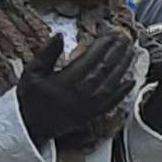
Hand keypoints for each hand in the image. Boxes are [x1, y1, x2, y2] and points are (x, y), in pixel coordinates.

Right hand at [13, 31, 136, 149]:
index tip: (109, 35)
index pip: (88, 60)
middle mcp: (78, 95)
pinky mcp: (91, 115)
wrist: (30, 127)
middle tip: (124, 39)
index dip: (101, 46)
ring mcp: (87, 107)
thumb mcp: (31, 73)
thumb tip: (59, 35)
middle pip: (102, 71)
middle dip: (115, 53)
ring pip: (110, 84)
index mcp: (63, 83)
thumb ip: (46, 54)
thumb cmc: (30, 98)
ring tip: (130, 52)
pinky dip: (122, 92)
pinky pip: (111, 103)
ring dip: (122, 67)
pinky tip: (131, 80)